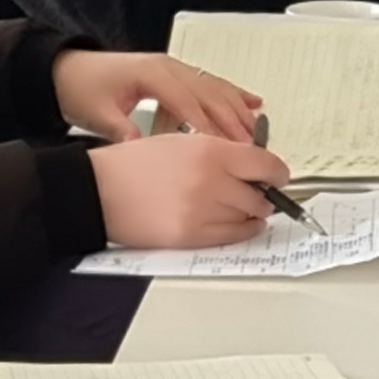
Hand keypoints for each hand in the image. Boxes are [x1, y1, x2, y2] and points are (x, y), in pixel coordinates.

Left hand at [55, 48, 260, 143]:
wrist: (69, 70)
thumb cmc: (83, 88)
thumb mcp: (98, 114)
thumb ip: (121, 132)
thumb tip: (142, 151)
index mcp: (151, 73)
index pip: (187, 101)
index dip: (207, 124)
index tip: (224, 146)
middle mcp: (168, 67)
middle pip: (209, 93)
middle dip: (231, 119)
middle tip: (250, 146)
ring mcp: (174, 68)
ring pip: (216, 87)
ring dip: (238, 109)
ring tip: (257, 132)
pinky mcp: (177, 74)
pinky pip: (211, 83)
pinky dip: (234, 94)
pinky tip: (254, 104)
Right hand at [87, 130, 290, 247]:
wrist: (99, 189)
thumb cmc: (133, 164)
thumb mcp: (182, 142)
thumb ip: (219, 151)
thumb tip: (251, 164)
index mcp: (210, 151)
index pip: (266, 164)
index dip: (278, 172)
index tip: (279, 176)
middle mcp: (211, 180)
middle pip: (262, 194)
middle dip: (266, 195)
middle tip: (263, 194)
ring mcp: (202, 211)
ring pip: (250, 218)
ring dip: (254, 215)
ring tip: (248, 210)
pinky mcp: (191, 236)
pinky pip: (232, 237)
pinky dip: (242, 231)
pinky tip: (240, 225)